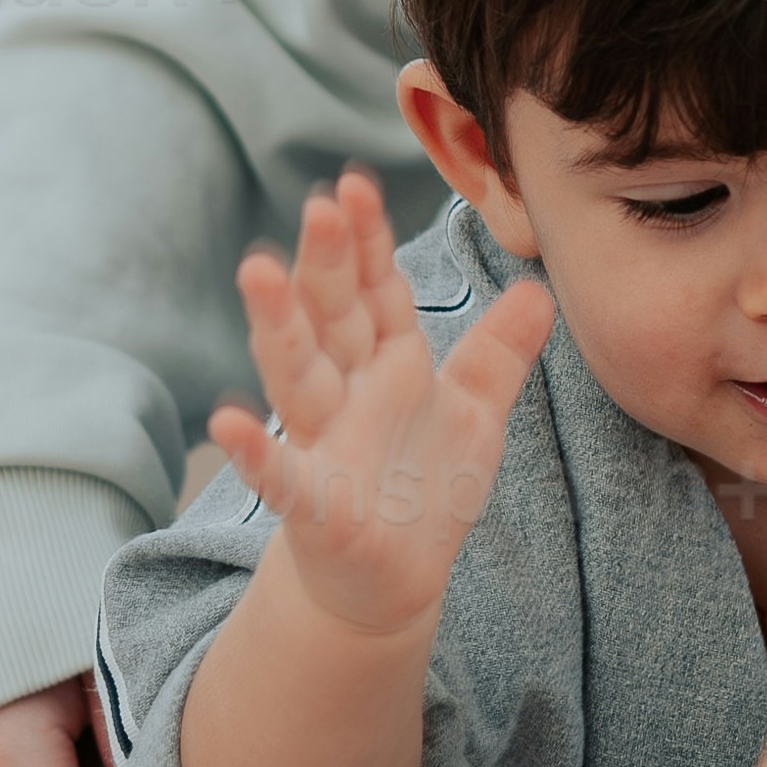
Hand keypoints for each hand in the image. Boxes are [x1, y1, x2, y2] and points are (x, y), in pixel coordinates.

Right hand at [202, 173, 556, 647]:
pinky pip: (280, 477)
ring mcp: (324, 446)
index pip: (376, 293)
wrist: (390, 582)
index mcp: (386, 366)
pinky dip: (254, 453)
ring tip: (258, 271)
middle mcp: (346, 395)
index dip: (367, 243)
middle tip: (324, 205)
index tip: (355, 185)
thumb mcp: (474, 414)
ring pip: (297, 377)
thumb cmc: (423, 489)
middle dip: (329, 263)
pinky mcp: (314, 506)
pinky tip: (227, 423)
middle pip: (334, 318)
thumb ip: (498, 353)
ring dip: (278, 327)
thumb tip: (539, 289)